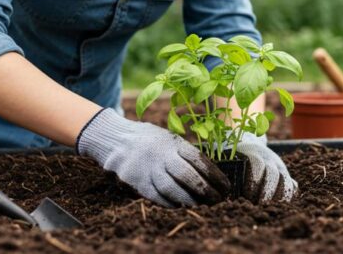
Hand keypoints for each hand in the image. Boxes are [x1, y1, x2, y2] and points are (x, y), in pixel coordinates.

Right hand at [76, 108, 229, 206]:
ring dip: (190, 200)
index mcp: (173, 142)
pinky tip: (181, 206)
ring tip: (202, 206)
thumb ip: (185, 151)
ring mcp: (148, 169)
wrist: (116, 139)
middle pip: (188, 176)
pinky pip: (157, 197)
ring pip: (172, 189)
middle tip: (218, 200)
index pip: (199, 160)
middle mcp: (161, 155)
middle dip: (206, 190)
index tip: (226, 186)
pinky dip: (171, 203)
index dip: (215, 175)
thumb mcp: (168, 137)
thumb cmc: (149, 139)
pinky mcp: (137, 181)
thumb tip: (209, 170)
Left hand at [230, 133, 297, 202]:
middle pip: (274, 174)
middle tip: (259, 205)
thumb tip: (227, 192)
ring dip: (279, 197)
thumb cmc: (235, 159)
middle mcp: (270, 159)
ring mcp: (280, 167)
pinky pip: (293, 186)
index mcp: (253, 153)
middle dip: (267, 192)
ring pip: (286, 180)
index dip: (254, 181)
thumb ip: (229, 173)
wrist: (249, 146)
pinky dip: (289, 197)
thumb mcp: (229, 161)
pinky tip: (280, 207)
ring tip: (270, 208)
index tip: (247, 195)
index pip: (258, 165)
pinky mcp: (286, 176)